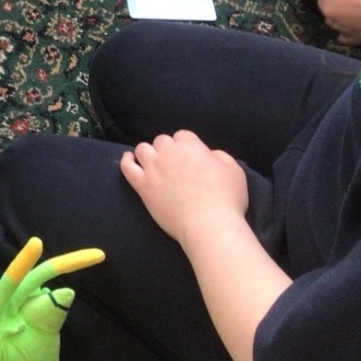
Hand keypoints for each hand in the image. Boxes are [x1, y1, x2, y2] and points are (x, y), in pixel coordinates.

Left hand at [120, 130, 246, 246]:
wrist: (209, 225)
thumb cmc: (226, 199)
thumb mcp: (233, 170)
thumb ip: (220, 156)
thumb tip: (209, 154)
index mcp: (190, 146)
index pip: (183, 136)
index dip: (186, 146)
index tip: (191, 158)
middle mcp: (168, 153)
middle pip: (162, 141)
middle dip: (168, 150)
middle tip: (175, 165)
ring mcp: (153, 168)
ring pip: (143, 149)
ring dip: (149, 153)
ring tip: (154, 163)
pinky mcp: (142, 186)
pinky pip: (127, 167)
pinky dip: (126, 161)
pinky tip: (129, 159)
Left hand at [308, 0, 360, 44]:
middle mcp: (327, 9)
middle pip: (322, 3)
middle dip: (331, 0)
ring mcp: (336, 25)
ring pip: (331, 18)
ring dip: (338, 15)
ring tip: (355, 12)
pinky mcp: (348, 36)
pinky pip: (342, 35)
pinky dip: (346, 32)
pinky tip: (354, 28)